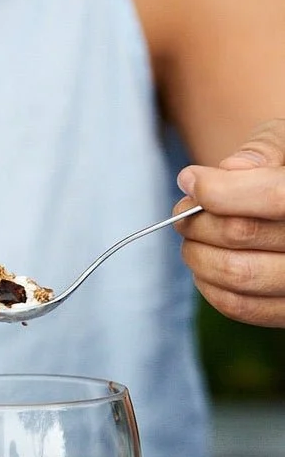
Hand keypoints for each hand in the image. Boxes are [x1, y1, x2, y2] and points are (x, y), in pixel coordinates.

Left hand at [175, 118, 284, 327]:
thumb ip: (264, 151)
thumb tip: (230, 170)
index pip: (274, 197)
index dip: (220, 189)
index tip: (190, 179)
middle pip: (242, 234)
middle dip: (197, 219)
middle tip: (183, 208)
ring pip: (234, 274)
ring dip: (196, 252)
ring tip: (192, 233)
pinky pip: (236, 305)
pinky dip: (207, 282)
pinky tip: (206, 259)